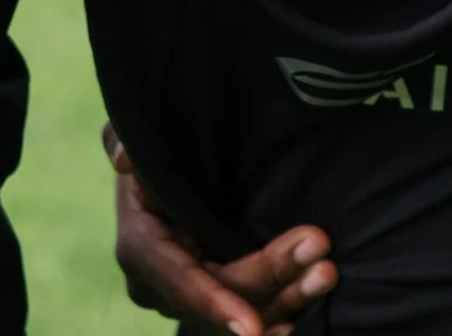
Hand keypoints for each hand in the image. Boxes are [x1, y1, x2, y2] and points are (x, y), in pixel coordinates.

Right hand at [107, 130, 335, 335]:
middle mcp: (160, 283)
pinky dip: (280, 309)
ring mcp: (189, 296)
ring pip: (243, 309)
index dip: (215, 303)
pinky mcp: (216, 296)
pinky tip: (304, 317)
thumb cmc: (160, 146)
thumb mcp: (139, 135)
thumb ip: (125, 139)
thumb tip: (125, 158)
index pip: (181, 282)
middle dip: (274, 280)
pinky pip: (250, 311)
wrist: (177, 164)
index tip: (250, 325)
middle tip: (323, 261)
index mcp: (140, 245)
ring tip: (326, 275)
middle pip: (223, 295)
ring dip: (289, 297)